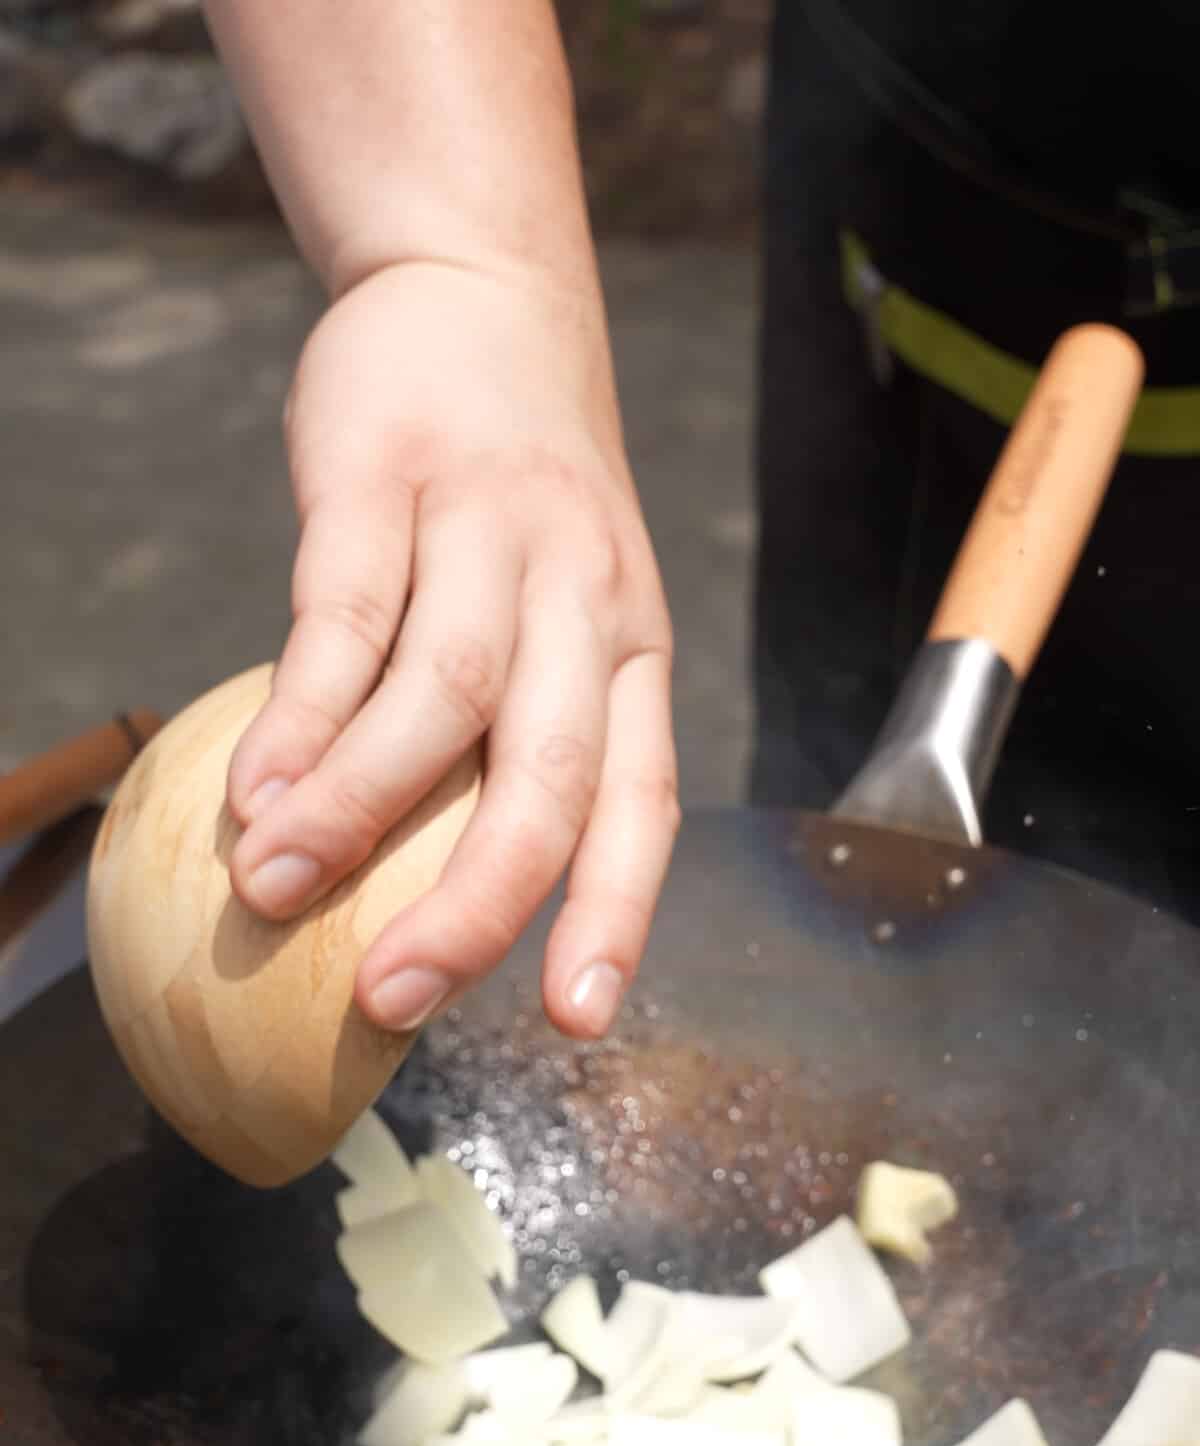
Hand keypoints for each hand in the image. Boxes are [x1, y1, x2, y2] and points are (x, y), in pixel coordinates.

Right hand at [225, 259, 677, 1039]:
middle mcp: (581, 605)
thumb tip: (416, 893)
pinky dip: (300, 712)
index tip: (576, 1021)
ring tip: (273, 892)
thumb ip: (502, 735)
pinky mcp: (387, 480)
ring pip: (440, 699)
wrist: (480, 292)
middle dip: (474, 903)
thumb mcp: (558, 610)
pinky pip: (346, 614)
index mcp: (629, 656)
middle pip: (549, 779)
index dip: (614, 917)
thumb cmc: (514, 500)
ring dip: (354, 810)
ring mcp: (488, 537)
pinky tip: (254, 789)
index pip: (642, 806)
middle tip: (390, 999)